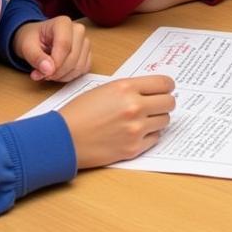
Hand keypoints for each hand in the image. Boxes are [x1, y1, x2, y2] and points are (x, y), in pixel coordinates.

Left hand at [13, 17, 90, 81]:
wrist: (37, 38)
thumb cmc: (32, 38)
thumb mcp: (26, 46)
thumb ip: (35, 57)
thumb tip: (48, 69)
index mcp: (63, 23)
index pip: (65, 45)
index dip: (56, 62)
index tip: (44, 73)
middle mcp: (78, 30)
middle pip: (73, 56)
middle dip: (57, 71)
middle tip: (41, 75)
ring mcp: (84, 42)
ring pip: (79, 65)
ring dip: (62, 76)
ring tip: (48, 74)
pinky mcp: (87, 53)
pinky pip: (83, 69)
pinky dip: (69, 76)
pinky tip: (58, 73)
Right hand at [59, 76, 175, 168]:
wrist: (61, 139)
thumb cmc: (79, 113)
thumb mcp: (104, 90)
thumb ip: (130, 89)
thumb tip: (153, 91)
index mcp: (126, 88)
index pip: (164, 83)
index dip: (167, 86)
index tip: (165, 90)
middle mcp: (134, 107)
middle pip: (169, 103)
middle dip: (164, 103)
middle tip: (156, 106)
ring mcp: (136, 129)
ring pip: (165, 121)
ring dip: (156, 120)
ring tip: (141, 120)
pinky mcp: (133, 148)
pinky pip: (155, 138)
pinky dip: (149, 136)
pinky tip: (134, 133)